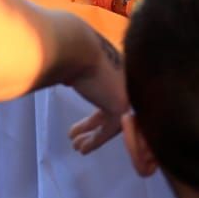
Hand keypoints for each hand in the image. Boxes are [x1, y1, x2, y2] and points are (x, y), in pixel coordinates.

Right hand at [67, 34, 128, 154]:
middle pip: (114, 109)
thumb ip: (82, 74)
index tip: (84, 125)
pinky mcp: (123, 105)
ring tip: (75, 146)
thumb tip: (69, 78)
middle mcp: (128, 80)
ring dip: (94, 135)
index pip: (113, 95)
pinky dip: (96, 140)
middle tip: (77, 136)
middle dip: (94, 125)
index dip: (99, 113)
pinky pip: (111, 129)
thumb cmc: (73, 51)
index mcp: (120, 68)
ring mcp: (128, 93)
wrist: (77, 48)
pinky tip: (81, 149)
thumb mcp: (81, 64)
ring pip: (114, 121)